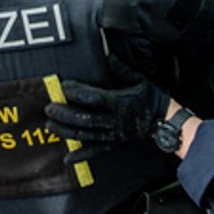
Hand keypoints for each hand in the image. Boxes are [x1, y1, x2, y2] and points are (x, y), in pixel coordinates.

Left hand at [44, 76, 167, 157]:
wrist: (164, 121)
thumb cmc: (150, 98)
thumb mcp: (139, 80)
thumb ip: (121, 69)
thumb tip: (108, 55)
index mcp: (119, 102)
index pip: (94, 98)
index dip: (77, 93)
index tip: (63, 87)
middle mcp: (114, 120)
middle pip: (85, 118)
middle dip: (65, 114)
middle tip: (49, 108)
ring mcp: (113, 134)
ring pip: (86, 135)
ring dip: (66, 131)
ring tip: (50, 125)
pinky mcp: (113, 144)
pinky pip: (95, 152)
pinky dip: (80, 156)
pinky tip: (67, 158)